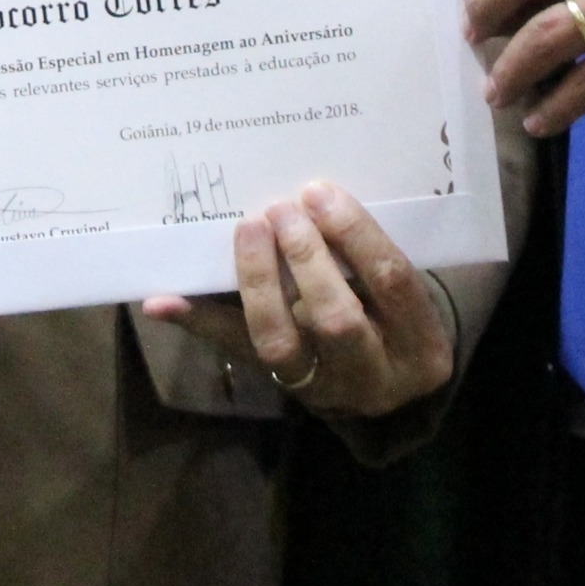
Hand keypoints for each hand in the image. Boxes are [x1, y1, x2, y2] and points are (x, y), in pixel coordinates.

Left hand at [139, 181, 457, 419]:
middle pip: (337, 319)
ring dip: (257, 282)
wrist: (388, 393)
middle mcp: (375, 375)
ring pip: (281, 343)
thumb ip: (373, 254)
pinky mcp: (280, 390)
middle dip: (304, 259)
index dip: (355, 234)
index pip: (392, 283)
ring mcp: (324, 390)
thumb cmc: (396, 319)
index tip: (320, 192)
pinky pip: (236, 353)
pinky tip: (162, 300)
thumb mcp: (406, 296)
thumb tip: (317, 192)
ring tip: (247, 230)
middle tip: (279, 209)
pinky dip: (199, 322)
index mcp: (422, 343)